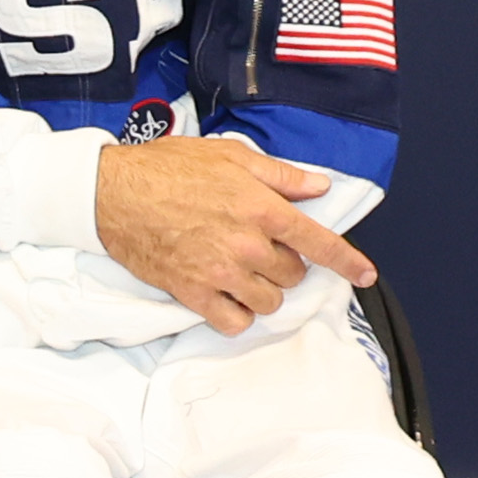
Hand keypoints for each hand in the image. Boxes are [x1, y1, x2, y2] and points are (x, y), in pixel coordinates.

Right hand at [91, 136, 375, 335]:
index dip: (348, 261)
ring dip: (263, 291)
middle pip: (292, 275)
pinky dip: (237, 314)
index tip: (365, 274)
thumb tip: (318, 186)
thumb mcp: (230, 155)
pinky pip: (233, 322)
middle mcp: (247, 245)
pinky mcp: (193, 293)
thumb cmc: (167, 168)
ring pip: (268, 302)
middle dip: (285, 264)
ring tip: (242, 272)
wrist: (112, 193)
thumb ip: (280, 175)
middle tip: (260, 248)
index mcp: (262, 208)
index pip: (320, 242)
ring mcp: (220, 273)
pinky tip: (227, 296)